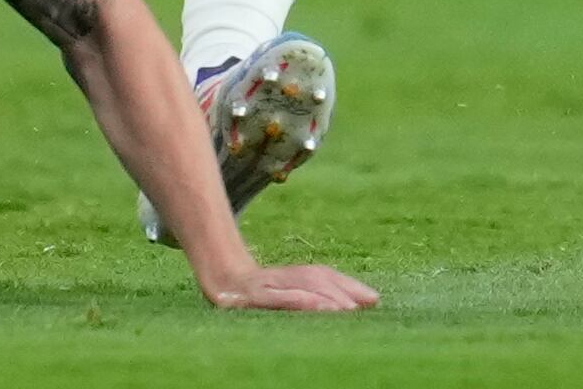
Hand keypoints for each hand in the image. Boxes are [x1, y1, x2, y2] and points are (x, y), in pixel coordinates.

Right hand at [204, 262, 381, 312]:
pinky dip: (298, 300)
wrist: (208, 284)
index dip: (346, 284)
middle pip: (311, 276)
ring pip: (296, 285)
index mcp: (285, 276)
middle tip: (364, 305)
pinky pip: (275, 300)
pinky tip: (316, 305)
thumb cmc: (251, 295)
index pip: (319, 275)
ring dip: (324, 296)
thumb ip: (317, 293)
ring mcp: (258, 286)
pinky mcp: (244, 298)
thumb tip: (369, 301)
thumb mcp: (282, 294)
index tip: (374, 299)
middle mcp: (274, 276)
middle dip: (339, 289)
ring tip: (348, 308)